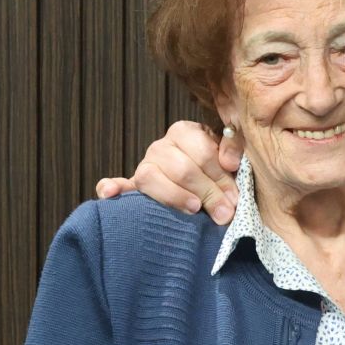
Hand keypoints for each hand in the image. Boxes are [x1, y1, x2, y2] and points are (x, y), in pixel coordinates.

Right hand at [94, 120, 241, 223]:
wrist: (202, 181)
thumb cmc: (218, 169)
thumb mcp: (230, 154)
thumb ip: (233, 149)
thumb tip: (230, 163)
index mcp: (184, 132)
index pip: (202, 153)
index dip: (220, 178)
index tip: (234, 199)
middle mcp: (161, 146)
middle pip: (181, 169)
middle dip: (206, 192)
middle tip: (223, 212)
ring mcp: (145, 166)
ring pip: (151, 178)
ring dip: (174, 196)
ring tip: (194, 209)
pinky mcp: (133, 186)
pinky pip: (117, 184)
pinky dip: (111, 187)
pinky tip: (110, 192)